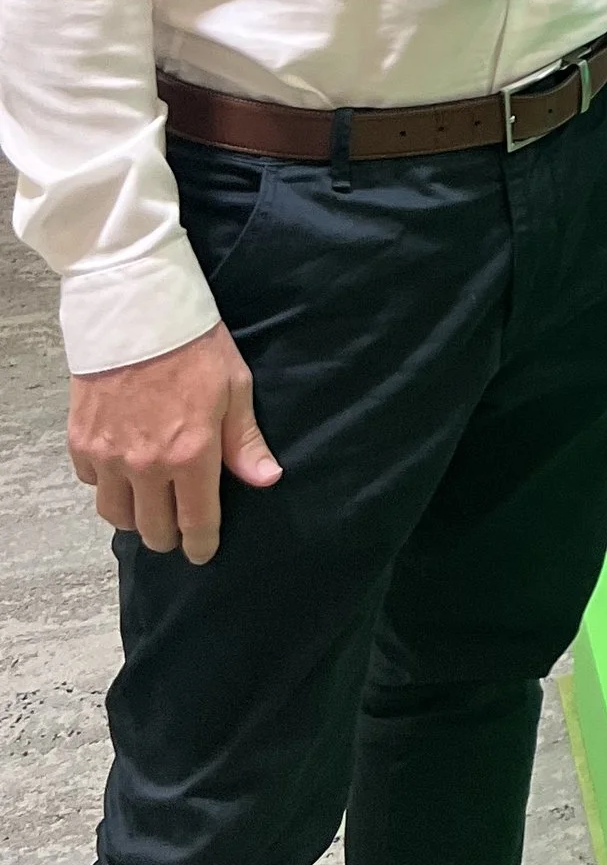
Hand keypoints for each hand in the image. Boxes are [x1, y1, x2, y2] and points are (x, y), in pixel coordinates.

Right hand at [68, 322, 280, 562]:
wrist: (135, 312)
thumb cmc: (195, 346)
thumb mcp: (234, 388)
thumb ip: (245, 441)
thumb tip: (266, 480)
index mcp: (190, 455)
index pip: (195, 522)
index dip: (201, 545)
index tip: (202, 552)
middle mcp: (145, 466)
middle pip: (153, 529)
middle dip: (169, 536)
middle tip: (178, 528)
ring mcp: (109, 457)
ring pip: (116, 515)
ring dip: (135, 517)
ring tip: (149, 506)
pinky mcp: (81, 443)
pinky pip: (93, 484)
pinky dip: (108, 486)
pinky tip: (122, 472)